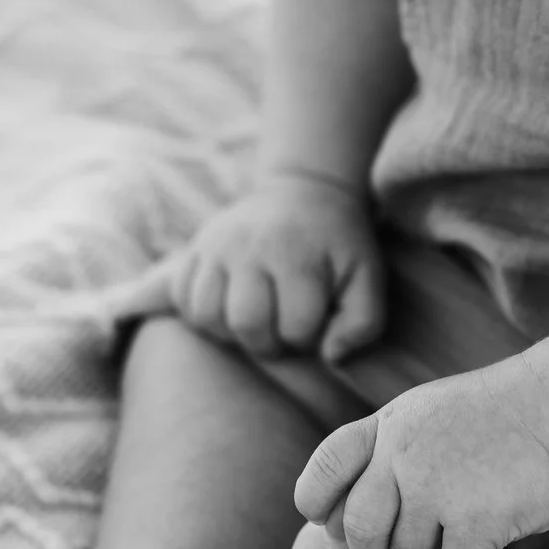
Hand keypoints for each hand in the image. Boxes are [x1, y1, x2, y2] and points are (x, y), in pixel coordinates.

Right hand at [173, 172, 383, 360]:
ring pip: (206, 314)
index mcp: (298, 255)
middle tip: (281, 330)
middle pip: (246, 324)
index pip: (295, 328)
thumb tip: (330, 357)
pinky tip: (228, 308)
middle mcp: (252, 246)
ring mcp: (218, 245)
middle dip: (267, 342)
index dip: (308, 337)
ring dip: (230, 332)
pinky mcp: (197, 246)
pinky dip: (201, 314)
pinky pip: (182, 297)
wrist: (307, 191)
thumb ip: (362, 323)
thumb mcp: (366, 277)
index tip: (314, 321)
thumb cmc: (340, 245)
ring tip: (254, 321)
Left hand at [295, 358, 548, 548]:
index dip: (318, 508)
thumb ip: (378, 450)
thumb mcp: (420, 413)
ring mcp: (440, 489)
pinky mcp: (478, 521)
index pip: (322, 473)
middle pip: (358, 530)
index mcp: (386, 428)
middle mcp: (404, 456)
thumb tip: (331, 507)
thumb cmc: (487, 418)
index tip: (332, 525)